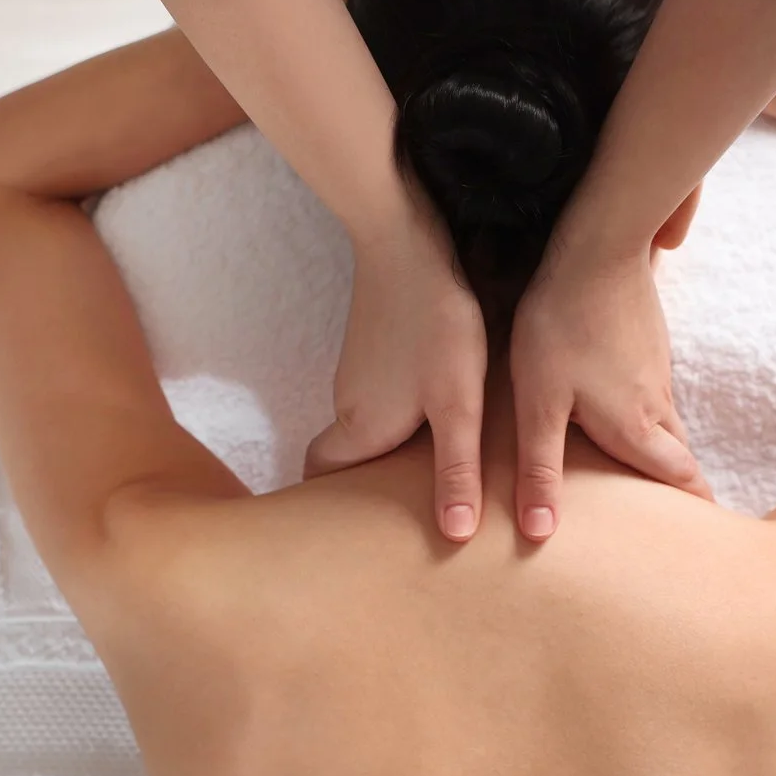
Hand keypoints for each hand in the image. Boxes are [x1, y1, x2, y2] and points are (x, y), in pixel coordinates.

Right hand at [303, 215, 490, 540]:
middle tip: (401, 506)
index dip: (324, 502)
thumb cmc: (433, 324)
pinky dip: (399, 412)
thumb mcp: (457, 403)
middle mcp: (348, 404)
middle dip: (364, 483)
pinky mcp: (373, 345)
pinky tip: (439, 409)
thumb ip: (456, 469)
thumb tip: (454, 533)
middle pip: (343, 455)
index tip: (344, 524)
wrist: (405, 242)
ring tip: (433, 464)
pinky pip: (379, 394)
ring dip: (388, 445)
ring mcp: (357, 371)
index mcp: (360, 429)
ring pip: (365, 424)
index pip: (318, 475)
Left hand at [507, 244, 709, 540]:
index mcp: (635, 428)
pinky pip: (656, 394)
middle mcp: (656, 404)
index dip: (697, 509)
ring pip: (669, 425)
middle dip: (685, 489)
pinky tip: (626, 413)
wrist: (595, 248)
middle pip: (680, 458)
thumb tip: (541, 532)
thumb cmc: (559, 326)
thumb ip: (540, 468)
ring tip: (650, 477)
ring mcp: (657, 371)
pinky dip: (651, 418)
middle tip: (680, 518)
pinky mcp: (648, 345)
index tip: (708, 537)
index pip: (681, 479)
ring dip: (666, 453)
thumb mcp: (539, 403)